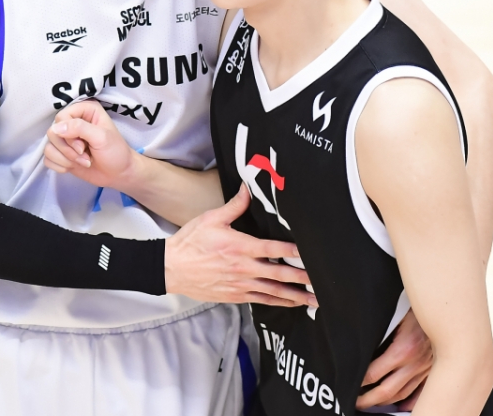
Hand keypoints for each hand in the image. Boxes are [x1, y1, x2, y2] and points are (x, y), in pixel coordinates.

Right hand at [44, 100, 137, 189]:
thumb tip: (55, 128)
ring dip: (66, 159)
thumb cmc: (115, 152)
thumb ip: (79, 128)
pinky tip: (73, 167)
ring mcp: (65, 139)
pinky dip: (60, 166)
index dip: (68, 134)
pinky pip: (48, 158)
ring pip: (49, 147)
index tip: (83, 146)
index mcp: (84, 111)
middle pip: (52, 132)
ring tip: (84, 161)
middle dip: (68, 149)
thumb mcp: (101, 137)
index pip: (61, 117)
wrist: (118, 174)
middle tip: (85, 154)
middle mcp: (72, 122)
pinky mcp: (61, 154)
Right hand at [164, 184, 316, 307]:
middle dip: (302, 278)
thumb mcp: (212, 219)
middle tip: (321, 283)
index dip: (294, 251)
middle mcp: (244, 268)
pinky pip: (262, 301)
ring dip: (295, 296)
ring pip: (274, 292)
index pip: (273, 248)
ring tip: (314, 300)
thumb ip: (235, 206)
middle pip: (279, 274)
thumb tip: (248, 188)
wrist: (171, 268)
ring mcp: (240, 284)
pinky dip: (278, 303)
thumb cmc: (191, 243)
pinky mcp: (235, 296)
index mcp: (240, 247)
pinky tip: (291, 304)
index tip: (310, 254)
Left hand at [356, 308, 433, 410]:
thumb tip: (363, 342)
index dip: (359, 381)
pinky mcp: (433, 369)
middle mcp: (415, 364)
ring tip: (373, 403)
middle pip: (387, 391)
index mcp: (403, 350)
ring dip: (386, 402)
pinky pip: (421, 391)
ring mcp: (425, 369)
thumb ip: (381, 333)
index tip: (351, 383)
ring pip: (403, 395)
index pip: (374, 374)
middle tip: (356, 402)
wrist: (448, 308)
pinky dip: (410, 402)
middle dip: (368, 400)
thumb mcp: (396, 316)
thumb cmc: (418, 307)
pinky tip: (401, 406)